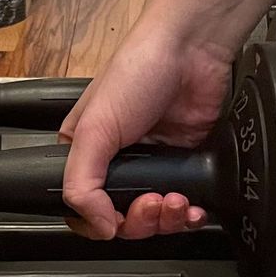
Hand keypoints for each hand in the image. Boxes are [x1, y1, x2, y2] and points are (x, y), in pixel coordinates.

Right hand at [58, 17, 232, 239]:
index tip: (115, 220)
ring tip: (175, 199)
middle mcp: (118, 161)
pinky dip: (190, 214)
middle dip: (141, 220)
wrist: (191, 50)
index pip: (83, 208)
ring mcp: (153, 164)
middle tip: (152, 202)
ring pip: (156, 219)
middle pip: (123, 220)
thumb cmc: (137, 71)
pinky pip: (186, 207)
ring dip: (167, 219)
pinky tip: (192, 205)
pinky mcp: (185, 163)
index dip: (99, 223)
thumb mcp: (94, 129)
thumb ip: (83, 183)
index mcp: (85, 153)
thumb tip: (99, 226)